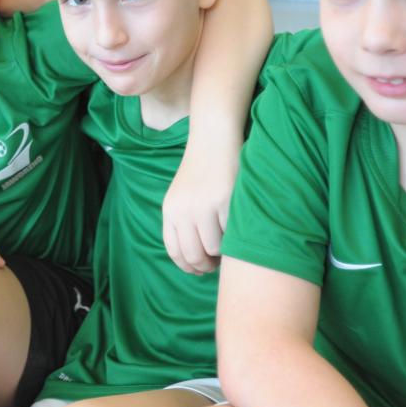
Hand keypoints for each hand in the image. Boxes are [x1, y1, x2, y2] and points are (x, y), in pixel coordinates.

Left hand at [162, 139, 238, 273]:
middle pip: (194, 256)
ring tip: (228, 241)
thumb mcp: (182, 196)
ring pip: (213, 248)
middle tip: (218, 262)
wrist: (214, 137)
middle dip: (207, 265)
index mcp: (170, 210)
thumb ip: (183, 223)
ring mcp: (203, 206)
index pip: (175, 252)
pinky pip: (230, 232)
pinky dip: (234, 234)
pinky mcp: (225, 200)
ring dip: (223, 251)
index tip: (201, 269)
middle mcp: (183, 210)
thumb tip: (197, 262)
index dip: (189, 267)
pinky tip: (236, 225)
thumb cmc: (202, 170)